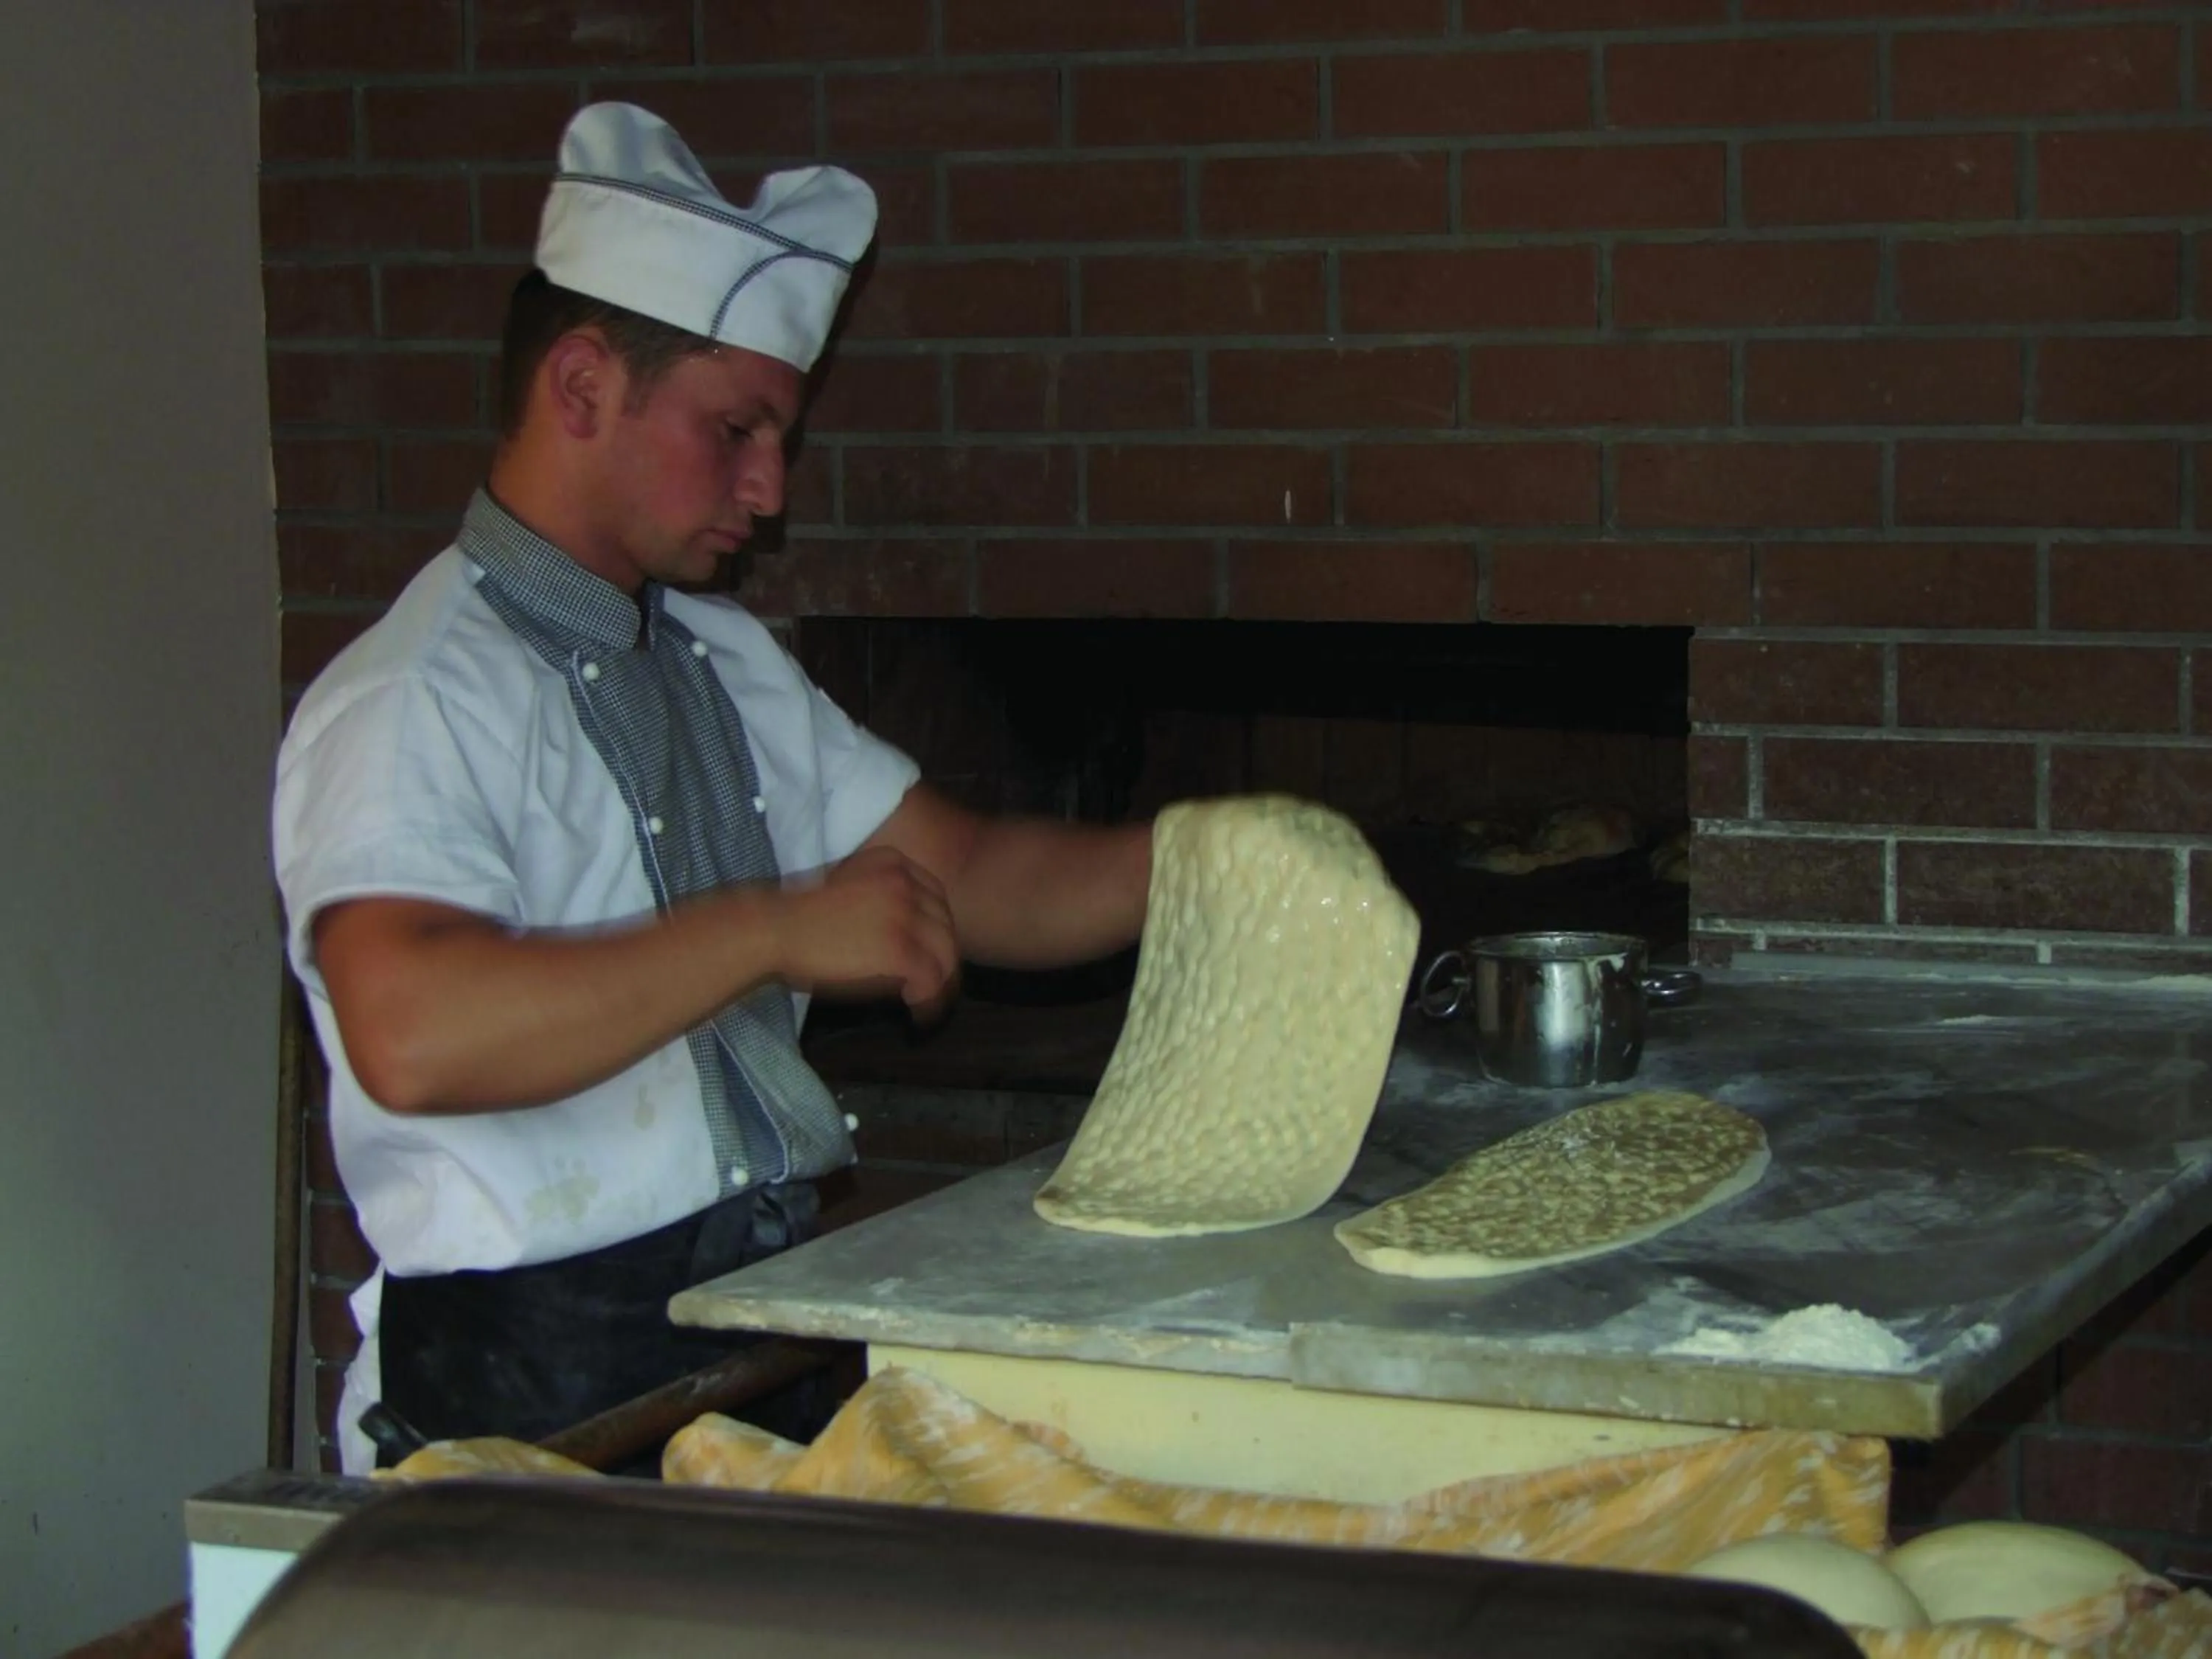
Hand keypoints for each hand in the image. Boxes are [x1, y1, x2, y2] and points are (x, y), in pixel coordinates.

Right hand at [769, 845, 959, 1018]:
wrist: (774, 927)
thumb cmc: (797, 912)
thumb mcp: (846, 884)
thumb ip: (878, 896)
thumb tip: (903, 930)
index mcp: (893, 862)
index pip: (935, 895)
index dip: (936, 926)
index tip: (929, 949)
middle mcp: (906, 883)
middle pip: (945, 924)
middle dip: (943, 955)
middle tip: (933, 982)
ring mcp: (906, 915)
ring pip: (945, 953)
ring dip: (941, 982)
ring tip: (926, 1002)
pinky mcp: (899, 949)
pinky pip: (931, 979)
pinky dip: (928, 998)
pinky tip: (913, 1007)